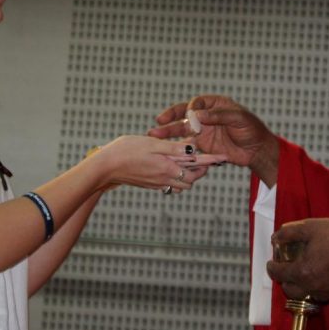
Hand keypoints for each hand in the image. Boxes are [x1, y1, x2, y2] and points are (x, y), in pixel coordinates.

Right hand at [90, 135, 224, 193]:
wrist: (105, 168)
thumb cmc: (125, 150)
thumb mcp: (151, 143)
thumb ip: (173, 147)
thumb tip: (194, 148)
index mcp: (168, 166)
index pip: (197, 164)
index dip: (211, 160)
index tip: (223, 157)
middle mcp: (165, 178)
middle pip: (192, 178)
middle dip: (201, 170)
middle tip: (208, 159)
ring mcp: (157, 183)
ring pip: (182, 184)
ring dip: (189, 175)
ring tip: (191, 163)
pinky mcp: (150, 185)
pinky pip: (171, 185)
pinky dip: (177, 178)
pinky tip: (173, 169)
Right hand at [149, 95, 279, 185]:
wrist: (257, 150)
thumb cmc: (252, 129)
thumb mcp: (238, 118)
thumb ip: (218, 115)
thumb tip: (196, 114)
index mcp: (214, 104)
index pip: (196, 103)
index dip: (190, 109)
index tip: (189, 118)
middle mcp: (206, 116)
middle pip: (184, 115)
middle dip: (171, 118)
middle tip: (159, 122)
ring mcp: (203, 131)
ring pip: (182, 130)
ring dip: (169, 133)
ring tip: (154, 135)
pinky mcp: (203, 145)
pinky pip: (187, 145)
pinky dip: (177, 147)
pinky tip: (164, 150)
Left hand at [267, 218, 328, 302]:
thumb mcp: (310, 227)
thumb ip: (289, 232)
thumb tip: (275, 238)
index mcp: (301, 271)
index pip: (279, 274)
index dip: (271, 267)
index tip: (271, 262)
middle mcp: (310, 285)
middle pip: (289, 290)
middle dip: (283, 280)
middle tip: (284, 269)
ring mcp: (324, 291)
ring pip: (303, 295)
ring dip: (296, 287)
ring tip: (298, 275)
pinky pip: (318, 295)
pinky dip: (311, 290)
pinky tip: (315, 279)